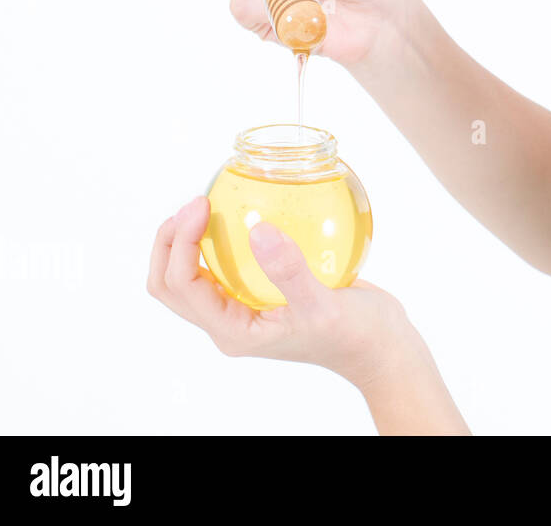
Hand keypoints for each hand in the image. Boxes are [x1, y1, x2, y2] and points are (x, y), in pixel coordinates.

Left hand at [147, 195, 419, 389]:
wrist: (380, 347)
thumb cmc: (354, 335)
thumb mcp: (324, 305)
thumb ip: (289, 270)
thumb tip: (257, 229)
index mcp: (234, 330)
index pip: (182, 285)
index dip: (181, 242)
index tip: (203, 204)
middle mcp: (230, 321)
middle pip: (171, 284)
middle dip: (170, 241)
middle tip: (196, 202)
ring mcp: (244, 309)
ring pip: (193, 275)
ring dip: (188, 241)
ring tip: (209, 205)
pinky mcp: (262, 294)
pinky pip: (226, 266)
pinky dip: (222, 240)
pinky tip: (247, 212)